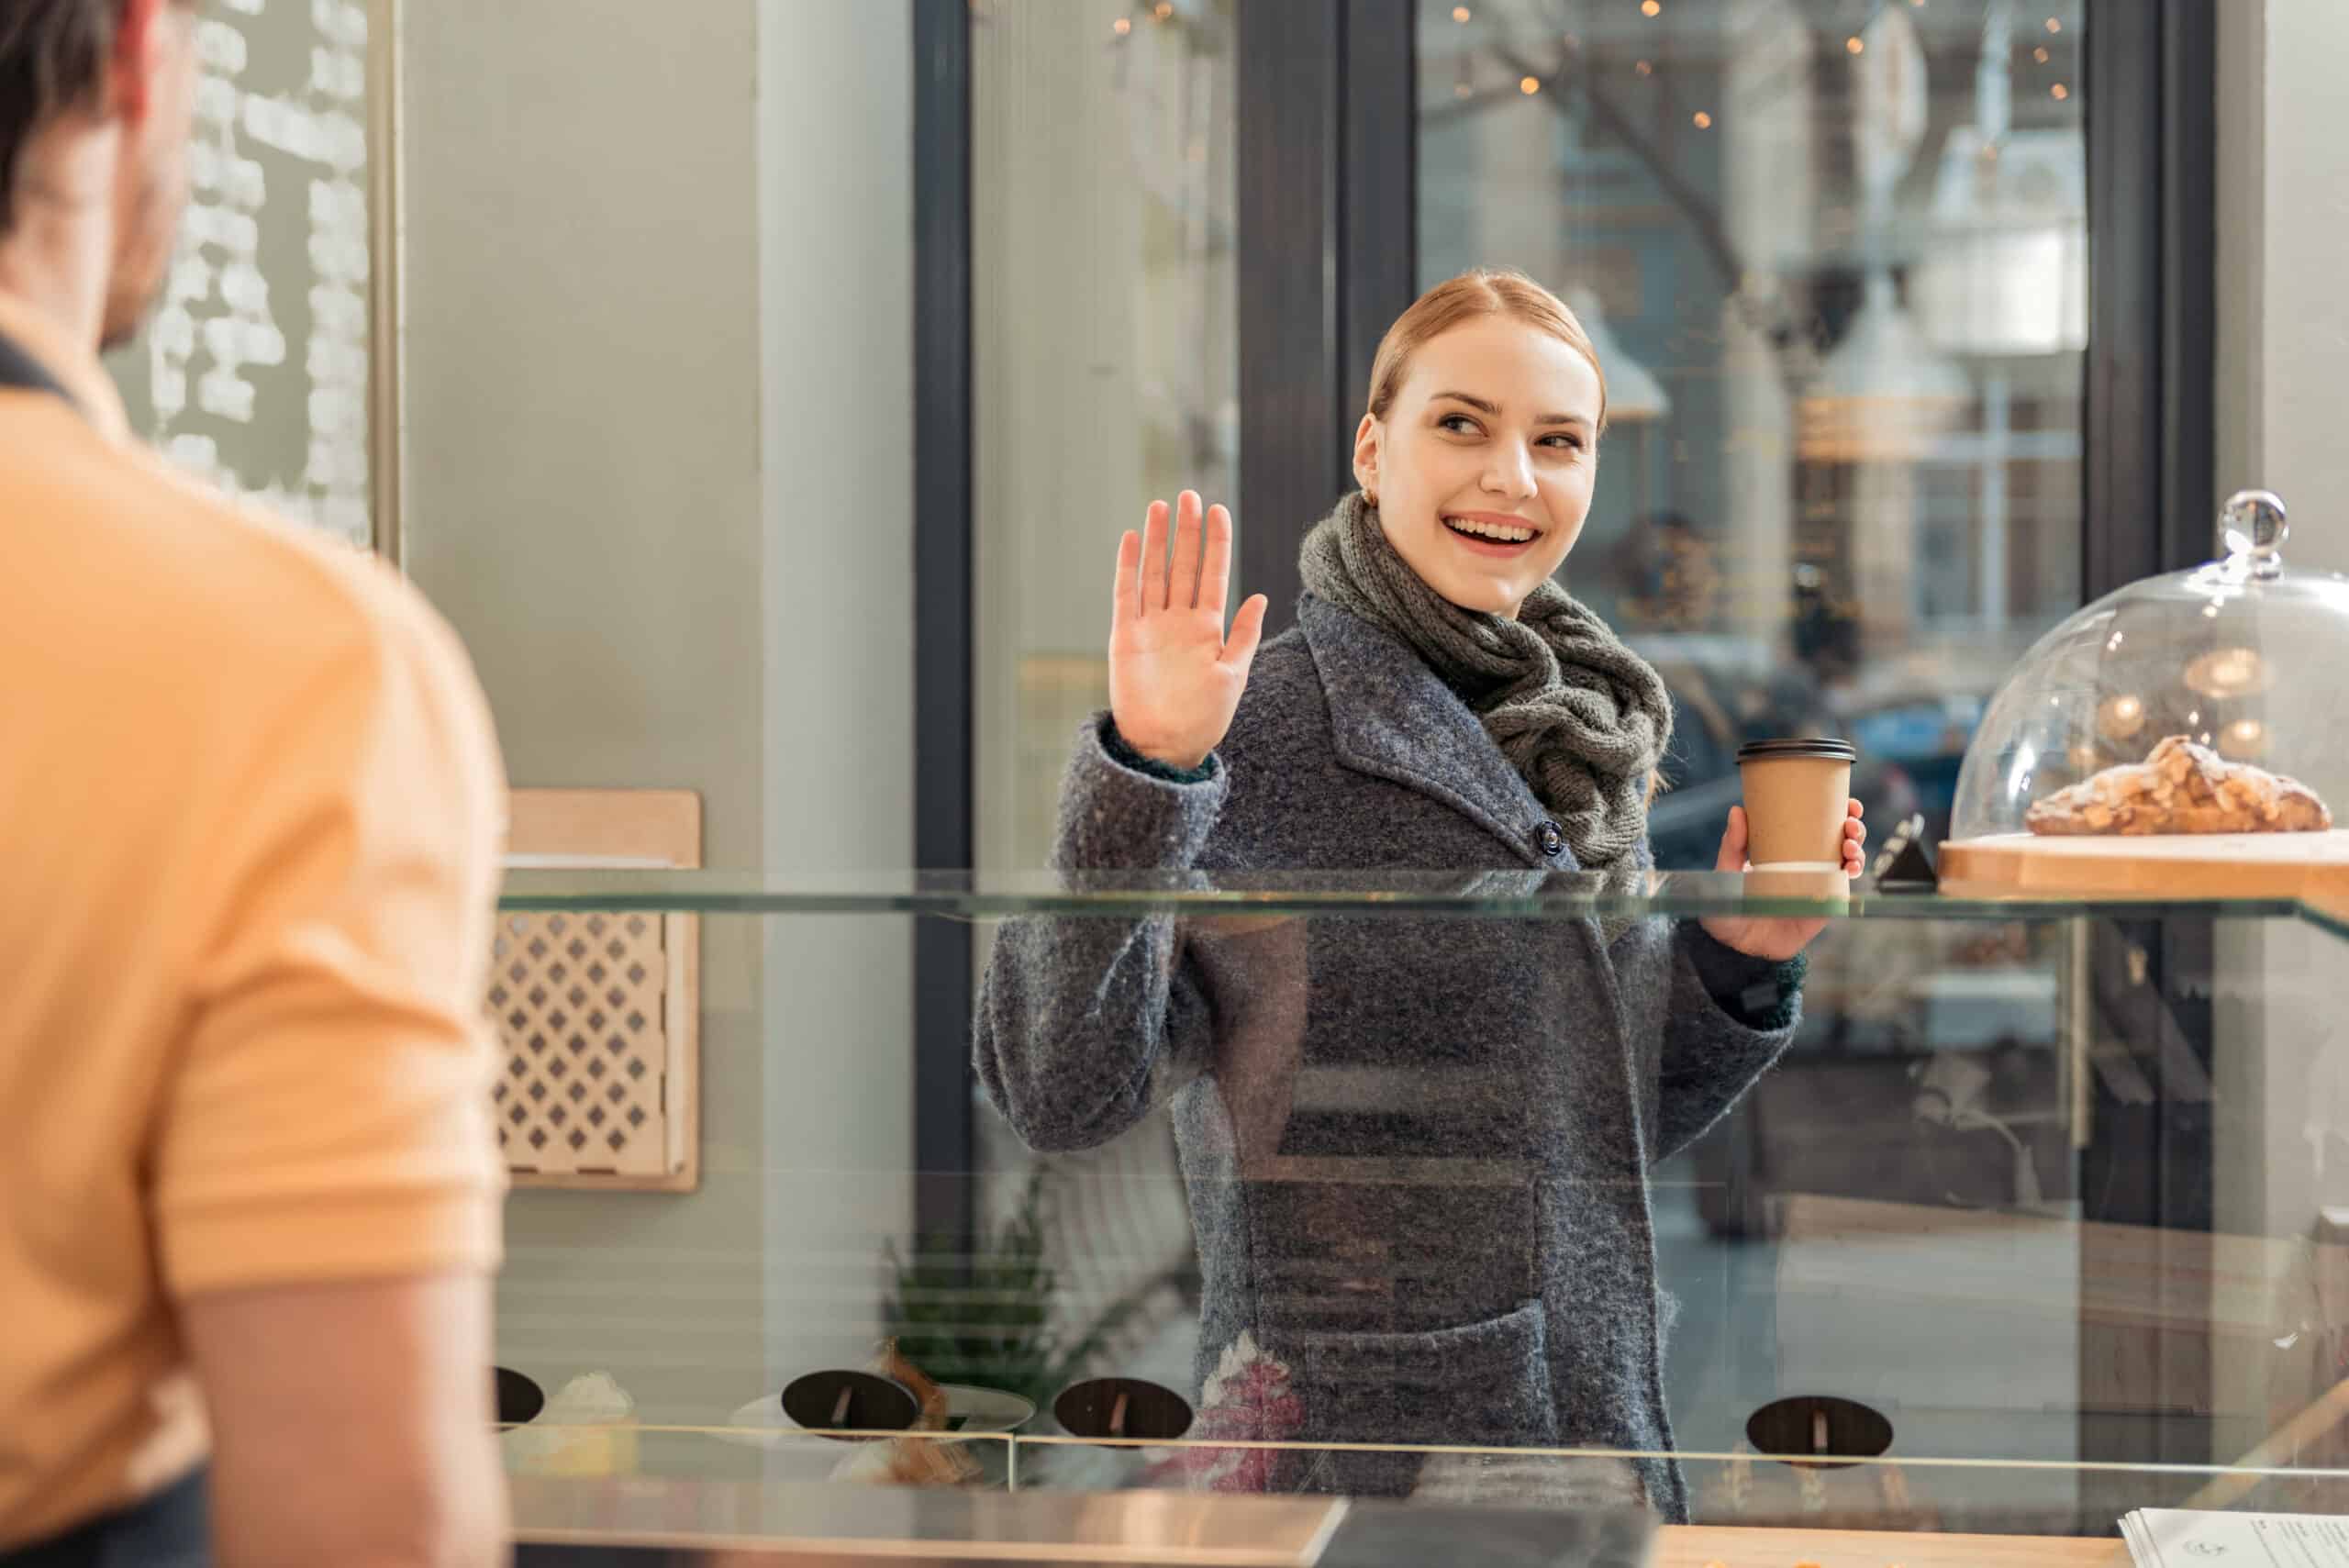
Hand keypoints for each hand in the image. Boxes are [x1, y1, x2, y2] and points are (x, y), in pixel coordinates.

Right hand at [1108, 491, 1270, 769]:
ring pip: (1154, 572)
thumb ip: (1243, 635)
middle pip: (1182, 565)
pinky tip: (1133, 539)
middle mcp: (1178, 621)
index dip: (1215, 543)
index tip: (1218, 511)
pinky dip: (1128, 567)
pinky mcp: (1125, 636)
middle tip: (1189, 495)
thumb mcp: (1232, 676)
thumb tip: (1259, 596)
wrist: (1164, 747)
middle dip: (1186, 531)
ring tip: (1161, 506)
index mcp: (1207, 628)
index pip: (1212, 574)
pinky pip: (1126, 594)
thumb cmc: (1203, 719)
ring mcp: (1150, 626)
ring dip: (1158, 540)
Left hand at [1697, 800, 1865, 960]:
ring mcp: (1817, 881)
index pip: (1814, 821)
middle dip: (1853, 824)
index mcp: (1784, 847)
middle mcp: (1806, 861)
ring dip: (1857, 846)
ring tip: (1849, 846)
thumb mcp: (1725, 873)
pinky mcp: (1823, 903)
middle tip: (1849, 822)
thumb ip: (1731, 846)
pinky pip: (1845, 885)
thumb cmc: (1728, 907)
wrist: (1737, 947)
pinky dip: (1853, 871)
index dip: (1836, 808)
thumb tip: (1737, 810)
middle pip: (1839, 836)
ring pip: (1848, 857)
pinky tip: (1850, 867)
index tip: (1845, 800)